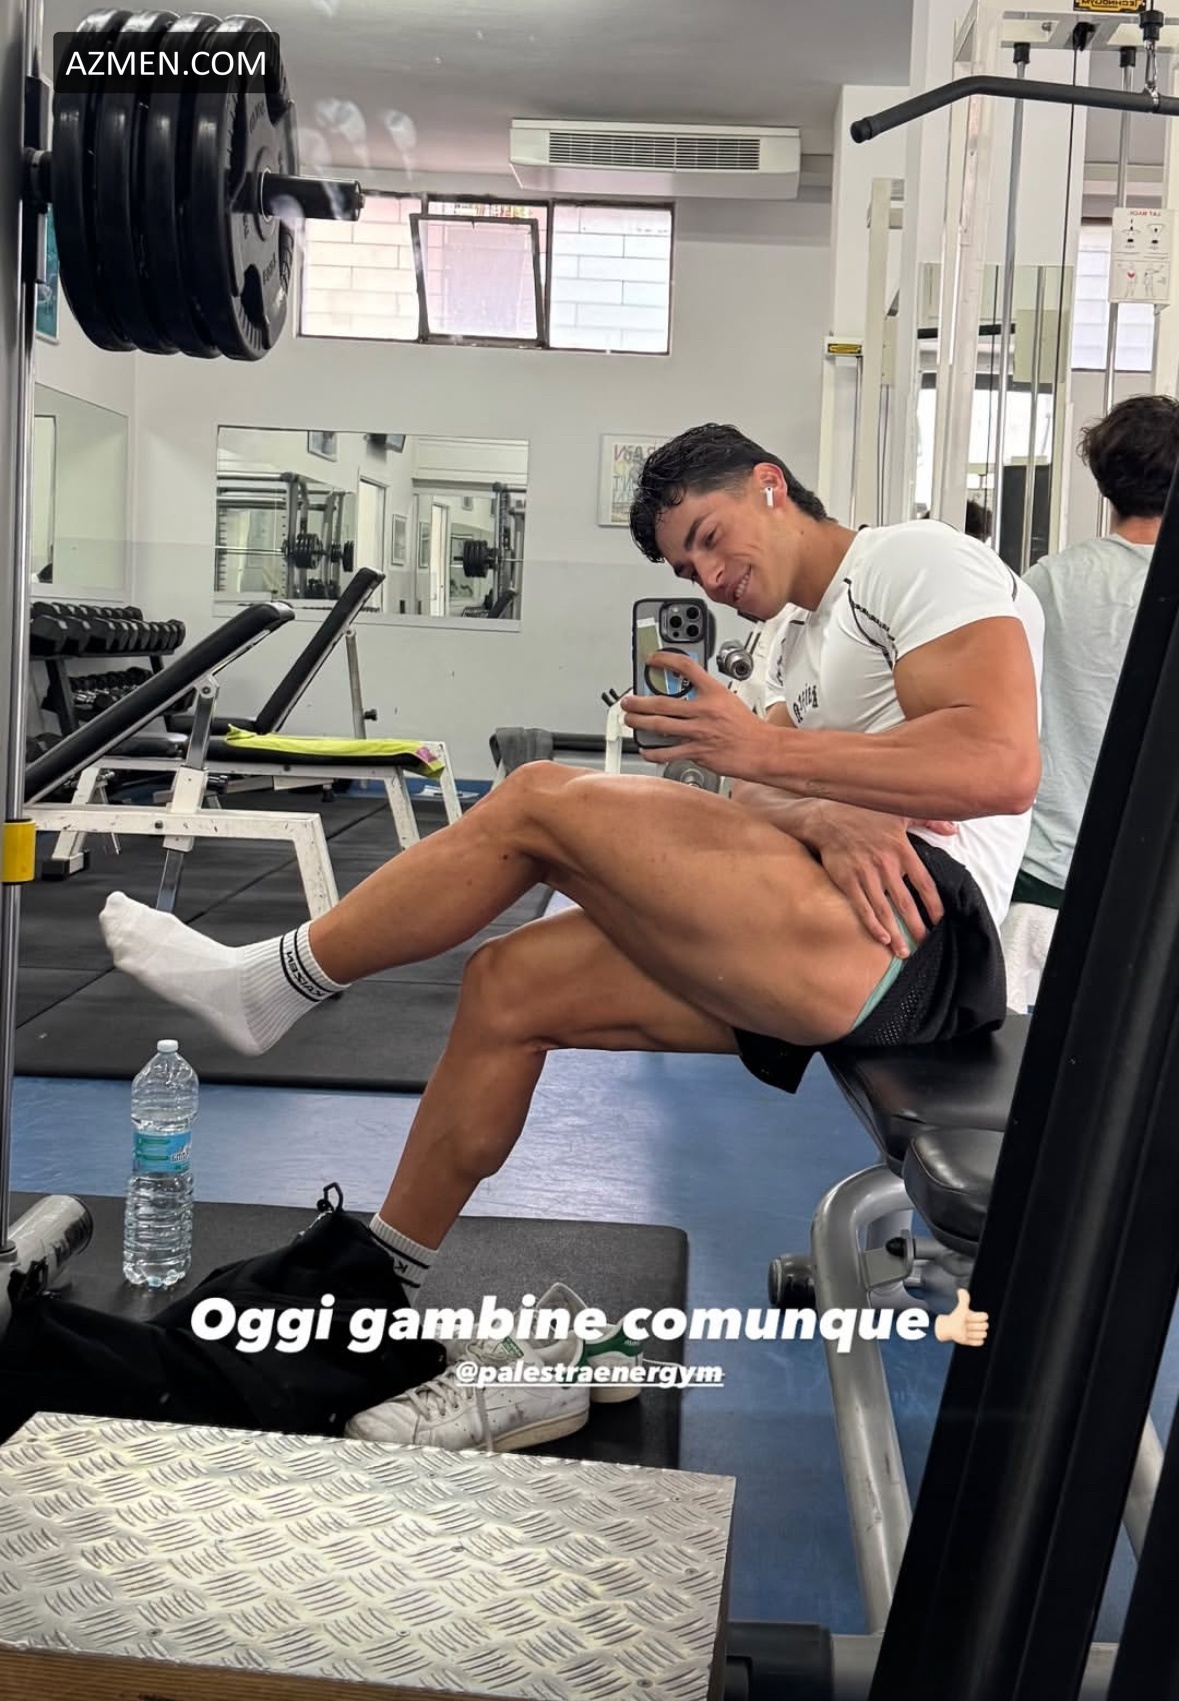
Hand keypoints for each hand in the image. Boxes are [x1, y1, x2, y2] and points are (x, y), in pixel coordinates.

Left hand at [620, 654, 768, 777]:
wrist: (762, 750)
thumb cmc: (748, 728)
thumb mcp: (729, 700)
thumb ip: (707, 696)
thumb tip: (685, 696)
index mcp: (714, 692)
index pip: (686, 667)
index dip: (666, 659)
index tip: (653, 659)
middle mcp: (704, 710)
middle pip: (662, 702)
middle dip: (639, 701)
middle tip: (628, 701)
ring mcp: (699, 732)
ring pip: (660, 726)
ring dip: (639, 723)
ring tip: (630, 720)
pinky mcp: (697, 752)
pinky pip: (668, 752)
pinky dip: (653, 752)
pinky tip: (646, 750)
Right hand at [807, 802, 956, 955]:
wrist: (827, 816)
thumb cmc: (865, 814)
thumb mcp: (900, 812)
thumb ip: (929, 821)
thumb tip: (953, 831)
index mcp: (902, 849)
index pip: (924, 883)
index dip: (933, 904)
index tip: (940, 920)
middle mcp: (886, 864)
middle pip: (905, 902)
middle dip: (917, 926)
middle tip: (925, 944)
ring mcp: (865, 874)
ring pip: (884, 910)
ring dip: (895, 933)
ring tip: (904, 951)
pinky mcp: (846, 880)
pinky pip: (862, 907)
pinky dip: (872, 925)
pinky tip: (882, 938)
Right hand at [934, 1289, 988, 1347]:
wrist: (946, 1328)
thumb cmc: (956, 1316)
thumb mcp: (960, 1307)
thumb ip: (964, 1298)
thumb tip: (961, 1290)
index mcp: (965, 1316)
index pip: (983, 1316)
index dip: (983, 1316)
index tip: (981, 1316)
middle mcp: (965, 1325)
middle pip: (984, 1326)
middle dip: (984, 1324)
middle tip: (980, 1324)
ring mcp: (965, 1334)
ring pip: (983, 1334)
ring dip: (982, 1333)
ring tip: (979, 1331)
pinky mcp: (966, 1342)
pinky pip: (979, 1342)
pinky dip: (980, 1340)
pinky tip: (977, 1337)